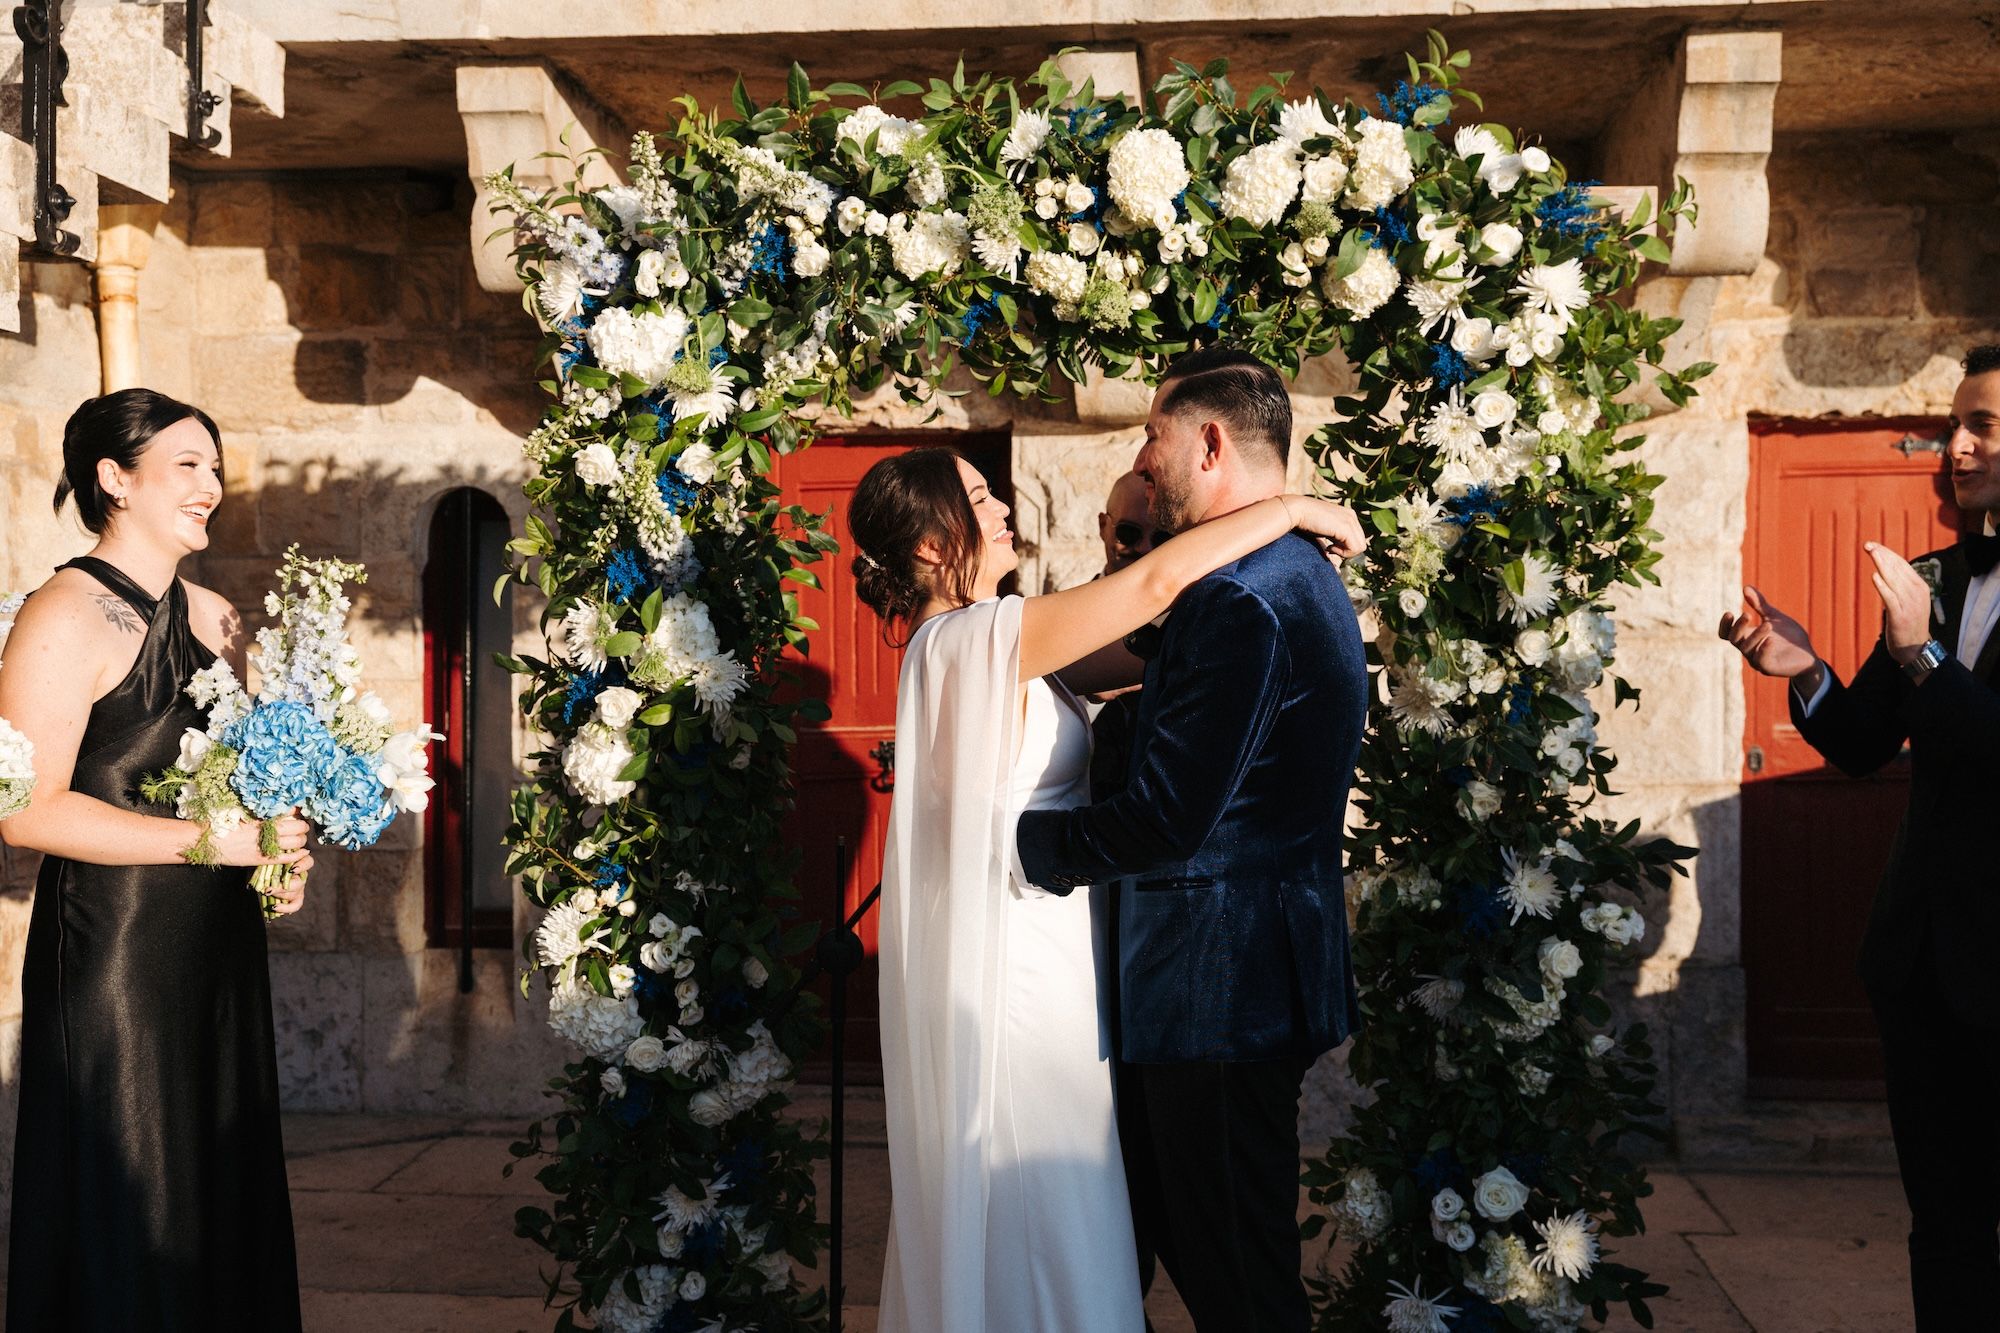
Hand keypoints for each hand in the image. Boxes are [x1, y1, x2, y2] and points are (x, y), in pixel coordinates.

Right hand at [207, 814, 310, 868]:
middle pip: (297, 827)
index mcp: (260, 816)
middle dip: (302, 825)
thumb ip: (257, 809)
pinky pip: (287, 858)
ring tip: (300, 836)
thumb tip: (273, 803)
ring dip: (301, 838)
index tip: (299, 810)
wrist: (203, 841)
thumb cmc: (218, 822)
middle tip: (302, 824)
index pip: (288, 811)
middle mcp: (265, 830)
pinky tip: (302, 851)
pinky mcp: (260, 859)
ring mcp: (264, 846)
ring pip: (296, 842)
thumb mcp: (238, 810)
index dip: (297, 811)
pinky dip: (297, 854)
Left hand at [265, 854, 312, 915]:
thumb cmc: (267, 863)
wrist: (263, 874)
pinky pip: (295, 906)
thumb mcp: (269, 860)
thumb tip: (269, 864)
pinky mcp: (295, 898)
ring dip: (279, 895)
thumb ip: (272, 861)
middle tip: (268, 889)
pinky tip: (275, 907)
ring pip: (294, 894)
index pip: (308, 863)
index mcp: (298, 862)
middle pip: (299, 883)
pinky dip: (285, 908)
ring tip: (267, 893)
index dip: (302, 867)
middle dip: (282, 887)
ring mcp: (299, 888)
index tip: (292, 870)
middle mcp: (301, 876)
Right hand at [1284, 496, 1367, 558]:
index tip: (1329, 547)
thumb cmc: (1304, 522)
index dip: (1345, 547)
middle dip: (1346, 550)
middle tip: (1329, 548)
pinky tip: (1329, 548)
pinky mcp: (1346, 528)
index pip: (1357, 538)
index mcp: (1348, 515)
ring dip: (1345, 553)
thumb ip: (1334, 542)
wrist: (1296, 510)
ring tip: (1329, 548)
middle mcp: (1351, 516)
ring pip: (1360, 547)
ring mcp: (1350, 521)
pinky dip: (1343, 553)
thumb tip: (1337, 568)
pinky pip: (1355, 548)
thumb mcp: (1324, 531)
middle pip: (1361, 543)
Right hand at [1718, 586, 1820, 678]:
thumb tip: (1746, 587)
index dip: (1725, 625)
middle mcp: (1748, 649)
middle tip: (1747, 615)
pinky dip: (1764, 649)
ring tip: (1768, 625)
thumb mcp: (1774, 617)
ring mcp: (1757, 660)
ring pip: (1747, 648)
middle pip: (1734, 639)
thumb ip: (1760, 605)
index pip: (1726, 634)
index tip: (1729, 613)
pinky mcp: (1769, 668)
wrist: (1808, 654)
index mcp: (1747, 637)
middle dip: (1739, 627)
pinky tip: (1771, 640)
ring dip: (1756, 635)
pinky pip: (1761, 660)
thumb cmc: (1789, 636)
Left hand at [1865, 542, 1933, 663]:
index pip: (1903, 565)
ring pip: (1894, 580)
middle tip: (1868, 544)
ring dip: (1882, 565)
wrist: (1916, 648)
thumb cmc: (1909, 623)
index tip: (1874, 545)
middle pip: (1898, 569)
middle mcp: (1917, 593)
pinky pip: (1890, 598)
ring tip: (1871, 552)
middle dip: (1882, 555)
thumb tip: (1885, 568)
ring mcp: (1909, 605)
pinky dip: (1883, 586)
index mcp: (1920, 587)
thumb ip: (1900, 585)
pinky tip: (1874, 576)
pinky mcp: (1900, 616)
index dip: (1888, 554)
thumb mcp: (1909, 600)